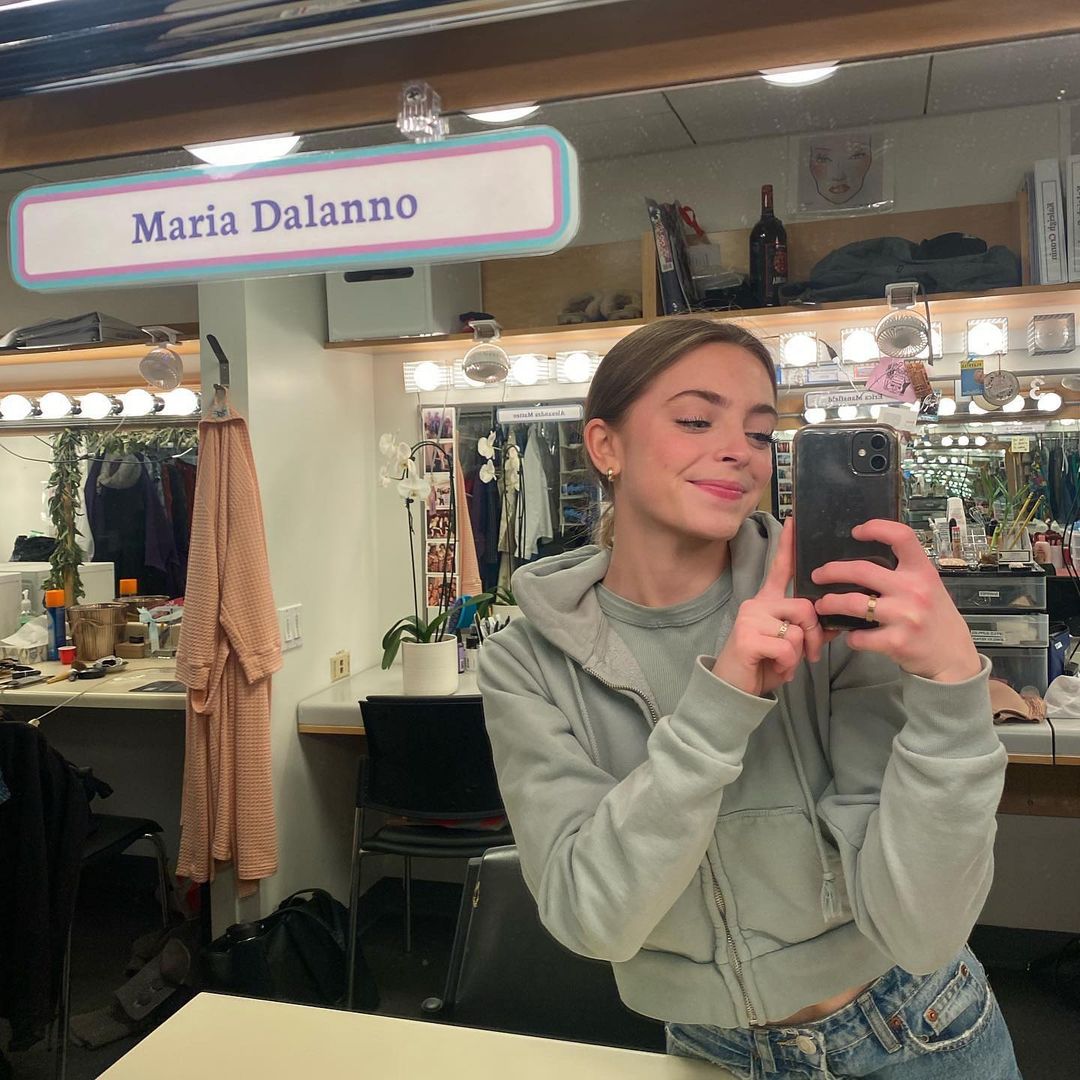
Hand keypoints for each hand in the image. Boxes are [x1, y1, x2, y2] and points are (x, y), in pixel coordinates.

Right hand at [712, 518, 826, 697]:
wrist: (734, 690)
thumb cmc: (763, 665)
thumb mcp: (790, 644)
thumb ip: (808, 629)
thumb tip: (833, 622)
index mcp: (766, 601)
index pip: (780, 568)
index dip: (789, 545)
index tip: (795, 519)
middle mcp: (756, 603)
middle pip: (804, 606)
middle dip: (816, 634)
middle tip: (812, 655)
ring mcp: (750, 618)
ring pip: (798, 628)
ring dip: (800, 652)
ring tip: (786, 664)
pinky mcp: (747, 636)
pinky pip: (786, 647)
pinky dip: (787, 665)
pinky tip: (774, 669)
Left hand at [811, 519, 981, 683]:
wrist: (953, 657)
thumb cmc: (936, 619)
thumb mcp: (929, 587)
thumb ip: (904, 573)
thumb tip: (865, 560)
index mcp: (922, 572)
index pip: (901, 537)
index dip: (876, 528)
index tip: (856, 531)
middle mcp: (914, 591)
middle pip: (862, 570)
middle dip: (832, 571)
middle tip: (819, 575)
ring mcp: (905, 617)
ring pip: (853, 603)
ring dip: (830, 603)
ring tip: (822, 604)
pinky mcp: (896, 642)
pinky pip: (859, 636)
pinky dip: (850, 636)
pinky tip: (850, 635)